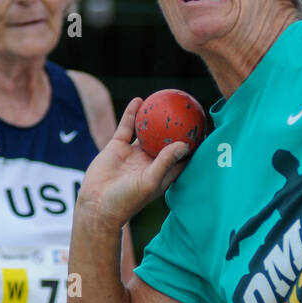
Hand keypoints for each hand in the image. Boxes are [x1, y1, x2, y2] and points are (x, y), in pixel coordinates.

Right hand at [75, 98, 189, 228]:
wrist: (97, 204)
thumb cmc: (127, 199)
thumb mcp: (150, 181)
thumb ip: (166, 162)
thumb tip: (185, 144)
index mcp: (162, 173)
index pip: (183, 157)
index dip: (194, 145)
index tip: (204, 130)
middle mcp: (150, 162)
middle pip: (167, 141)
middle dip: (177, 127)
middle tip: (188, 109)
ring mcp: (134, 153)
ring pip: (147, 131)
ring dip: (155, 117)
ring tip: (165, 98)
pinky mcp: (118, 146)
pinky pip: (127, 126)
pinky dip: (132, 114)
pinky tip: (139, 100)